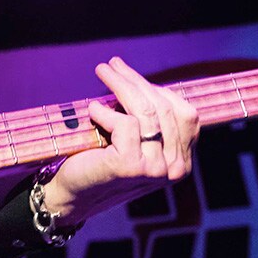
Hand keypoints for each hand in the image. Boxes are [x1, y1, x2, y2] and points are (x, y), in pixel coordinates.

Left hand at [37, 57, 199, 222]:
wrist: (72, 193)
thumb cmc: (101, 161)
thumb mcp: (135, 139)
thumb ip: (150, 120)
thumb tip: (145, 81)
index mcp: (183, 162)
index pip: (184, 114)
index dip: (159, 88)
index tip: (132, 74)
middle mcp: (176, 168)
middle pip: (163, 108)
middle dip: (136, 80)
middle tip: (112, 64)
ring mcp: (156, 169)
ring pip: (145, 111)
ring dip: (121, 85)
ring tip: (102, 71)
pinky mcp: (132, 166)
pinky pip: (125, 123)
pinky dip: (106, 112)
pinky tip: (93, 110)